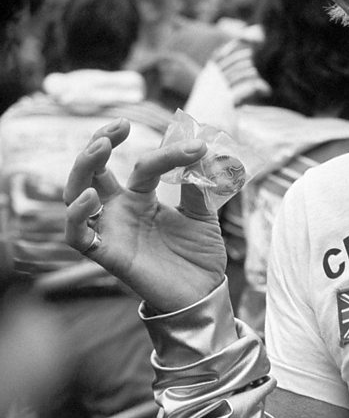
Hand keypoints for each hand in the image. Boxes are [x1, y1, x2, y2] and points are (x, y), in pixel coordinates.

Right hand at [63, 119, 225, 313]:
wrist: (205, 291)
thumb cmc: (199, 254)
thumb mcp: (203, 214)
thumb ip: (197, 186)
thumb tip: (202, 153)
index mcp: (141, 198)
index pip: (144, 166)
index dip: (168, 153)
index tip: (198, 146)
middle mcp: (120, 210)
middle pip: (93, 171)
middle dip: (98, 143)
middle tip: (118, 126)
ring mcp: (111, 230)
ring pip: (76, 196)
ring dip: (83, 170)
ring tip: (100, 148)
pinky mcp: (107, 255)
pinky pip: (78, 236)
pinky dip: (77, 216)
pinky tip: (91, 199)